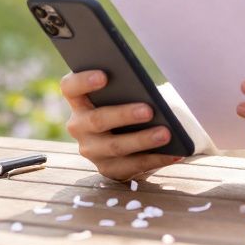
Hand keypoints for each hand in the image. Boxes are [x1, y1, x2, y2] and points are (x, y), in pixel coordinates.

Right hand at [59, 70, 182, 181]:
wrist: (129, 139)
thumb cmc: (128, 103)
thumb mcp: (123, 93)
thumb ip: (126, 88)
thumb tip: (147, 90)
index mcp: (78, 100)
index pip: (70, 87)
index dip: (83, 80)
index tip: (104, 75)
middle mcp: (79, 126)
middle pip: (97, 120)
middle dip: (124, 115)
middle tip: (148, 110)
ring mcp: (91, 150)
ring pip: (115, 147)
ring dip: (142, 140)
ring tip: (166, 134)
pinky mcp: (108, 169)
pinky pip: (132, 166)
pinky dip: (156, 159)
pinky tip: (175, 152)